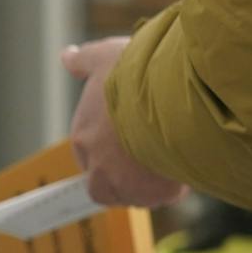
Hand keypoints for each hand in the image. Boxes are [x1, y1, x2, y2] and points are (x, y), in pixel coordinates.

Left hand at [64, 37, 186, 207]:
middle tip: (150, 157)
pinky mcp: (150, 192)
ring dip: (147, 185)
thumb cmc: (136, 70)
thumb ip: (84, 61)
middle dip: (125, 175)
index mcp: (84, 135)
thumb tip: (67, 56)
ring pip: (131, 193)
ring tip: (168, 164)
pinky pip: (161, 196)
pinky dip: (171, 188)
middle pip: (106, 181)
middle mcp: (96, 163)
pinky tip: (184, 168)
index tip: (131, 140)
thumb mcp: (104, 56)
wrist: (169, 90)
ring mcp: (121, 182)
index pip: (89, 154)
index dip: (111, 151)